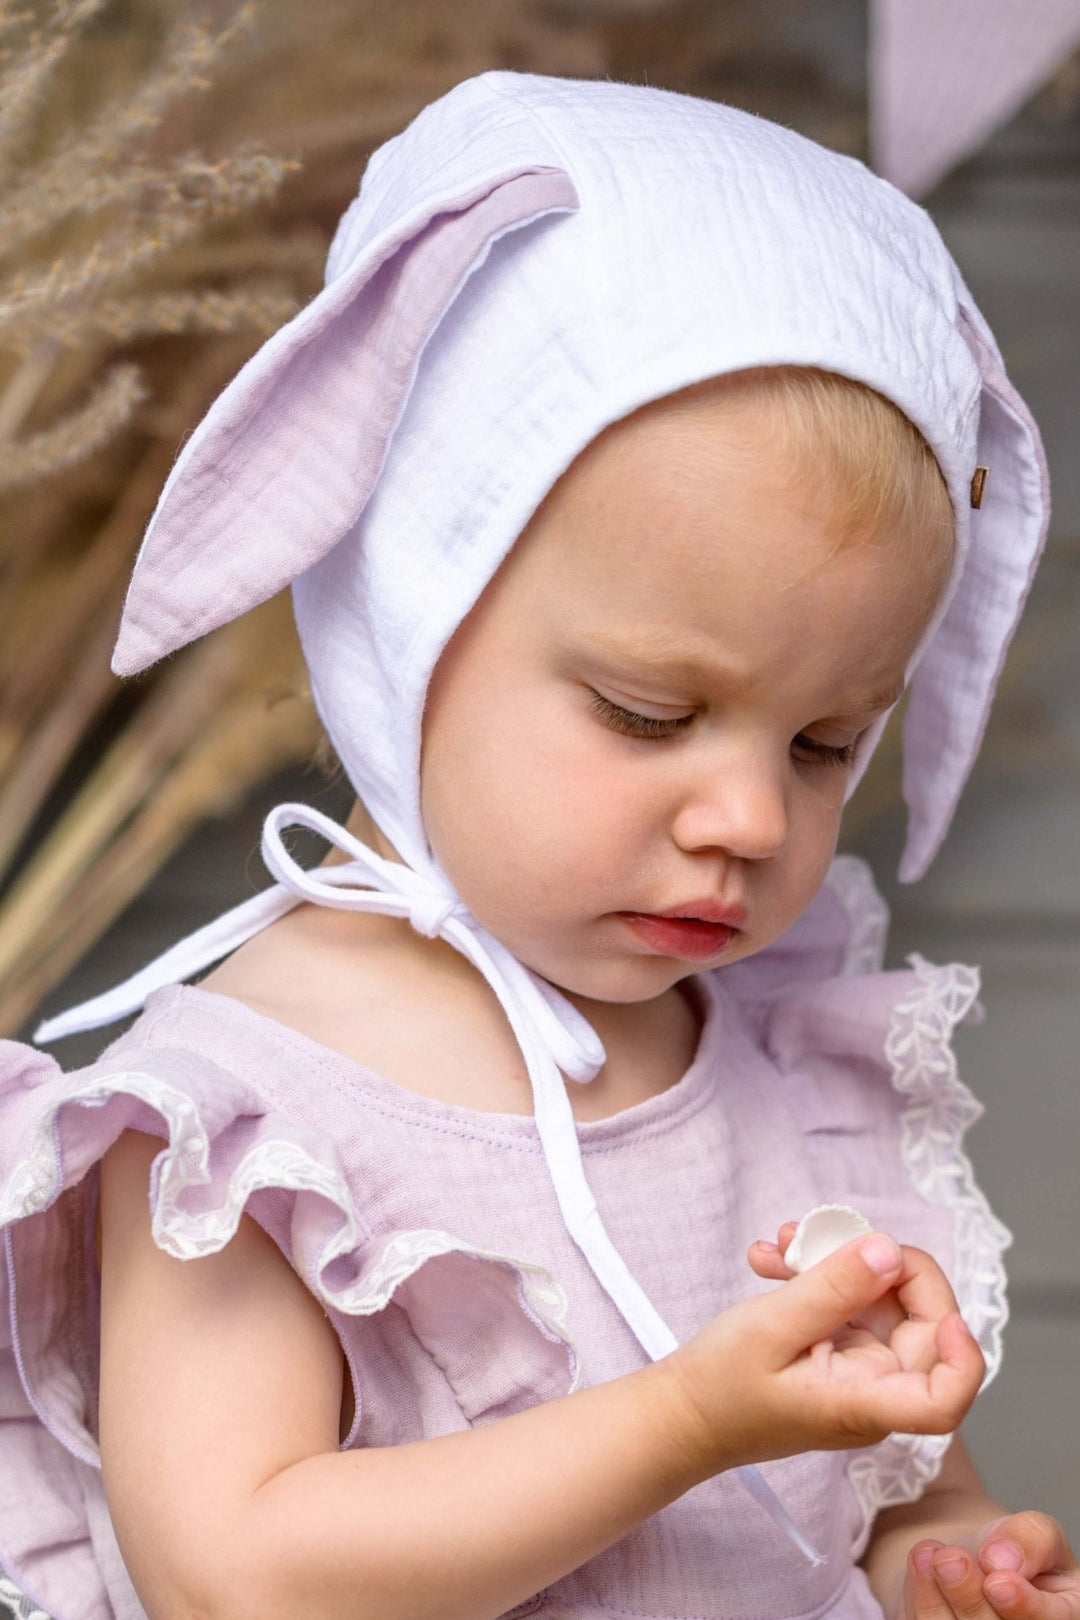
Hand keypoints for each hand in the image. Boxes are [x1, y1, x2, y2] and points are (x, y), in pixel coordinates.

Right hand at [663, 1227, 983, 1479]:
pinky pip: (851, 1299)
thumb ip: (832, 1290)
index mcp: (862, 1402)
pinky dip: (819, 1273)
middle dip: (879, 1264)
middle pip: (922, 1323)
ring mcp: (860, 1367)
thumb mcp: (771, 1327)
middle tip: (824, 1235)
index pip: (944, 1400)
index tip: (938, 1308)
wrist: (686, 1412)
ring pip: (882, 1299)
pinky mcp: (840, 1349)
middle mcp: (874, 1388)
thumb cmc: (721, 1386)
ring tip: (783, 1244)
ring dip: (839, 1260)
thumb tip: (889, 1251)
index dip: (961, 1354)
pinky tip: (775, 1260)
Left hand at [904, 1513, 1079, 1619]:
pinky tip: (921, 1562)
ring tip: (934, 1555)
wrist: (970, 1560)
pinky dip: (920, 1598)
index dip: (1025, 1607)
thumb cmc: (1010, 1552)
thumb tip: (1001, 1559)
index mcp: (1065, 1617)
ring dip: (936, 1601)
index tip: (998, 1581)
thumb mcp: (1034, 1530)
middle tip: (951, 1559)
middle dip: (970, 1599)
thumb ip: (1031, 1540)